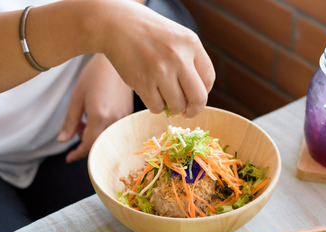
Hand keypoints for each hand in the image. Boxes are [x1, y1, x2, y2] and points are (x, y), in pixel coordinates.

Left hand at [57, 53, 132, 162]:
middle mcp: (115, 120)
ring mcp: (125, 118)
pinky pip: (115, 130)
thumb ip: (70, 122)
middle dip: (85, 142)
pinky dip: (105, 129)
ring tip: (87, 118)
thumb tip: (62, 141)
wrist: (115, 61)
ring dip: (95, 135)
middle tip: (77, 128)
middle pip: (99, 144)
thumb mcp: (76, 98)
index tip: (69, 158)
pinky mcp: (130, 115)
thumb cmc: (93, 76)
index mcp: (99, 115)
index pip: (89, 145)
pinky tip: (99, 115)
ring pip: (107, 138)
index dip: (78, 154)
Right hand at [100, 0, 214, 117]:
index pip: (209, 79)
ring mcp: (160, 71)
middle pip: (198, 98)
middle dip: (194, 110)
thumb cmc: (150, 34)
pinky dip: (156, 107)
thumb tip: (197, 97)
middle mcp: (178, 57)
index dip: (204, 93)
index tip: (195, 97)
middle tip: (187, 112)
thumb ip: (191, 61)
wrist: (117, 24)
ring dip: (172, 109)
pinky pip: (156, 107)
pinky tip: (152, 96)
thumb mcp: (178, 37)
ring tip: (165, 99)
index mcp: (191, 44)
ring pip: (176, 106)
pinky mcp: (142, 82)